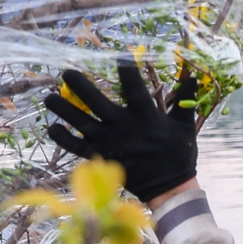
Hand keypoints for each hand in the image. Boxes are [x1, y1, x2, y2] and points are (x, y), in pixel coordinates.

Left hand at [42, 58, 200, 202]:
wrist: (170, 188)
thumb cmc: (179, 155)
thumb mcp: (185, 126)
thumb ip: (184, 100)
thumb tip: (193, 75)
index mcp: (145, 115)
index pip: (133, 85)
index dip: (125, 68)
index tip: (118, 55)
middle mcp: (124, 126)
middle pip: (96, 101)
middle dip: (80, 85)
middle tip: (66, 72)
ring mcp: (110, 142)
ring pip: (81, 122)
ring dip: (64, 109)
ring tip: (49, 97)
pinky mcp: (102, 158)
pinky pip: (77, 147)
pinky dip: (63, 139)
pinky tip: (52, 127)